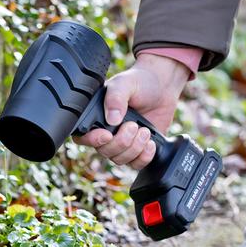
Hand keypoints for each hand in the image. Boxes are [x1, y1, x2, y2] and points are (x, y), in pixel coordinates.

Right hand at [74, 52, 194, 168]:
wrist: (162, 87)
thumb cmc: (140, 82)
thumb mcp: (124, 83)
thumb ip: (115, 98)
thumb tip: (112, 119)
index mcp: (97, 118)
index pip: (83, 138)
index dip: (93, 140)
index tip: (107, 134)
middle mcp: (107, 133)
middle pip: (105, 152)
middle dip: (121, 141)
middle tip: (133, 125)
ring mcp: (123, 144)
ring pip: (120, 160)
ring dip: (135, 147)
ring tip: (144, 130)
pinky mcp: (138, 150)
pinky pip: (136, 164)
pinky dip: (144, 156)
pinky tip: (150, 142)